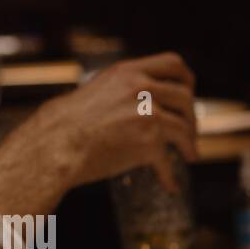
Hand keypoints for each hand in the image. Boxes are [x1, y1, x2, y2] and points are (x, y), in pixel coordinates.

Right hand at [26, 52, 197, 193]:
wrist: (57, 142)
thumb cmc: (72, 121)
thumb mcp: (101, 89)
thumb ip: (127, 90)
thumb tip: (150, 101)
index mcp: (129, 72)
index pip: (173, 63)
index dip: (187, 79)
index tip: (190, 93)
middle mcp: (141, 87)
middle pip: (185, 97)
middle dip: (192, 118)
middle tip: (190, 133)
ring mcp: (147, 113)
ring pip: (184, 128)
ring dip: (190, 145)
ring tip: (190, 156)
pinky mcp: (148, 140)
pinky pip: (168, 160)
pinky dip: (170, 176)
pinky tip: (170, 184)